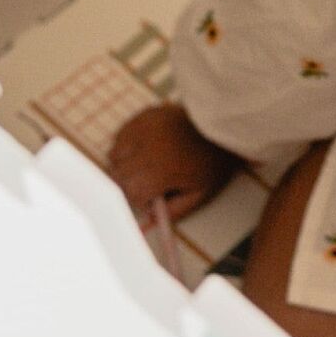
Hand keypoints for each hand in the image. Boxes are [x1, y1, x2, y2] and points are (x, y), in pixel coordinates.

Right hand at [107, 101, 241, 223]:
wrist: (220, 124)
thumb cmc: (213, 160)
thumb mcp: (201, 193)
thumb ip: (175, 210)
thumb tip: (151, 218)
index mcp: (161, 171)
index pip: (130, 193)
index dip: (138, 200)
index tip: (151, 199)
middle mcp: (145, 150)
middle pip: (117, 175)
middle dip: (127, 185)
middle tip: (145, 185)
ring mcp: (141, 130)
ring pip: (114, 156)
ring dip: (123, 166)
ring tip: (144, 166)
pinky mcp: (141, 117)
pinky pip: (121, 137)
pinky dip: (126, 147)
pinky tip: (144, 148)